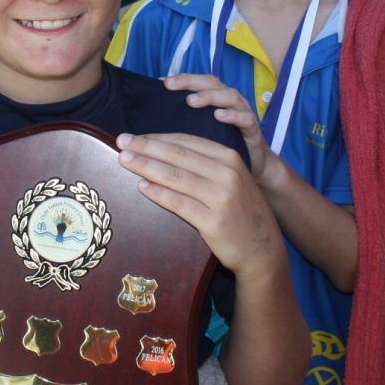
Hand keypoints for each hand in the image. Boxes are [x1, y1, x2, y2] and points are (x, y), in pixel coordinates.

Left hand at [116, 131, 282, 276]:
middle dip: (146, 147)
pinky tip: (142, 187)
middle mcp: (227, 174)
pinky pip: (179, 204)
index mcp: (230, 158)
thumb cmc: (240, 210)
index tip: (135, 136)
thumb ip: (205, 164)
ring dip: (146, 166)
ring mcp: (221, 197)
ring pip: (175, 177)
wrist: (262, 248)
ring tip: (124, 160)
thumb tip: (163, 151)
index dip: (158, 137)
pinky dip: (159, 194)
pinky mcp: (213, 221)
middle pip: (178, 156)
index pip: (187, 142)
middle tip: (121, 141)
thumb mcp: (231, 179)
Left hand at [160, 74, 273, 187]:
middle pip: (211, 83)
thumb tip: (154, 121)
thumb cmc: (223, 148)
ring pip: (229, 96)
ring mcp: (243, 114)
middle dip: (190, 81)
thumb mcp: (202, 133)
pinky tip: (219, 116)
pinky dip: (233, 115)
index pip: (197, 83)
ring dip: (209, 96)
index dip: (180, 80)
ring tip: (191, 100)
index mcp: (216, 100)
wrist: (255, 166)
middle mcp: (229, 102)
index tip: (160, 82)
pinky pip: (246, 119)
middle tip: (170, 84)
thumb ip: (185, 123)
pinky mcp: (254, 130)